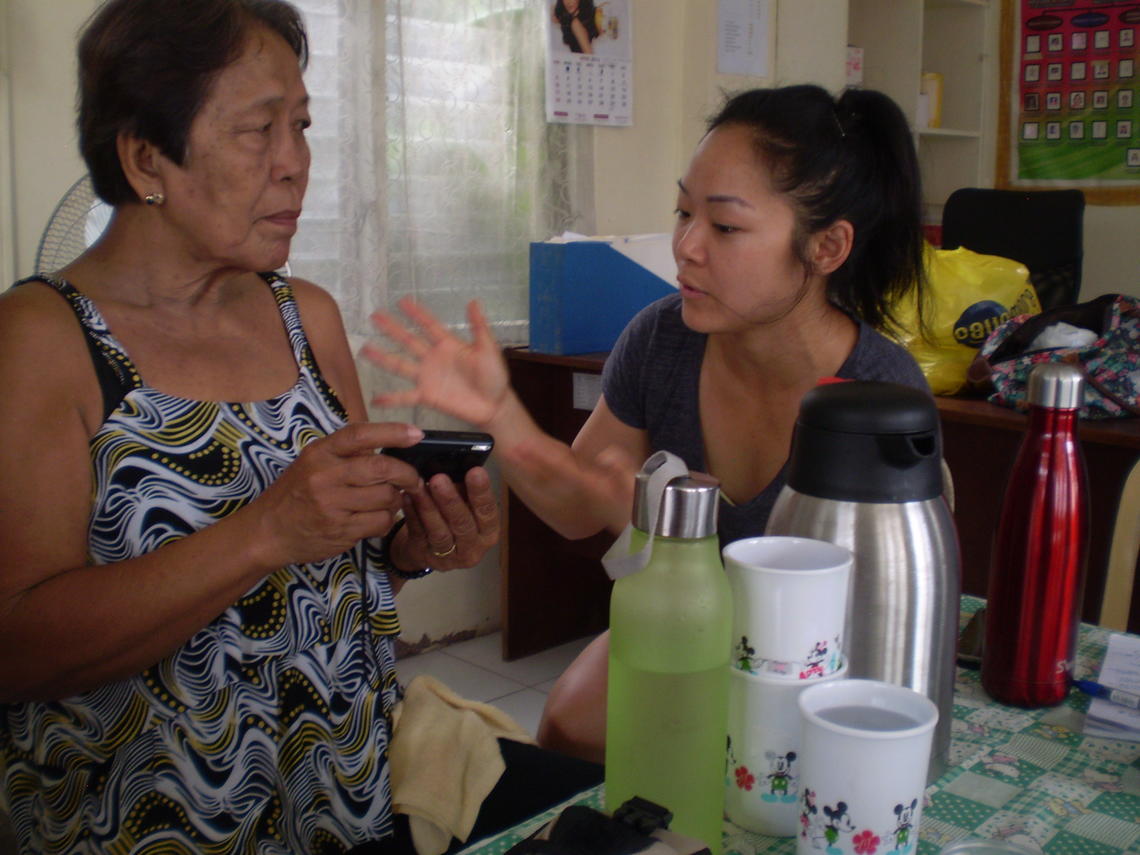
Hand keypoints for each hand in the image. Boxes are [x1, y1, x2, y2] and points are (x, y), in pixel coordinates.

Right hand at [251, 422, 424, 567]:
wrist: (267, 531)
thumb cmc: (296, 493)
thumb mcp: (312, 462)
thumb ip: (346, 453)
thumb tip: (390, 442)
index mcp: (319, 453)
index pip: (360, 434)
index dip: (392, 432)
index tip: (415, 434)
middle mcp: (325, 476)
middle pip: (382, 468)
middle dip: (406, 473)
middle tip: (413, 479)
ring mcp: (332, 505)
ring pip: (386, 497)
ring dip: (396, 499)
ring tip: (388, 500)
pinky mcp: (341, 531)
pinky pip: (381, 521)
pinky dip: (387, 519)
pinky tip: (377, 517)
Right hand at [363, 298, 509, 429]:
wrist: (494, 405)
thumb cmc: (494, 376)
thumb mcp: (488, 349)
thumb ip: (479, 327)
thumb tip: (474, 301)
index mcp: (448, 344)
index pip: (428, 325)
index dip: (416, 313)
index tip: (402, 301)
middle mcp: (433, 358)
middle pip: (408, 340)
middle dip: (392, 329)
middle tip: (374, 316)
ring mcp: (427, 377)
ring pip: (400, 364)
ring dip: (383, 358)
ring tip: (365, 350)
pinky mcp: (427, 396)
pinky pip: (406, 397)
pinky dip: (390, 398)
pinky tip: (375, 399)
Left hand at [390, 466, 499, 571]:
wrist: (431, 549)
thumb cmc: (454, 519)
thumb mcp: (467, 506)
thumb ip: (465, 492)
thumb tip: (456, 466)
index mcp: (488, 532)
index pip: (488, 512)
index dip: (482, 492)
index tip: (475, 471)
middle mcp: (472, 547)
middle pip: (463, 524)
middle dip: (451, 500)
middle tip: (439, 479)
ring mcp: (448, 557)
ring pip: (439, 532)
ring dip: (428, 507)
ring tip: (419, 486)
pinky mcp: (424, 556)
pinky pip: (418, 534)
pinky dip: (412, 514)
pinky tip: (407, 498)